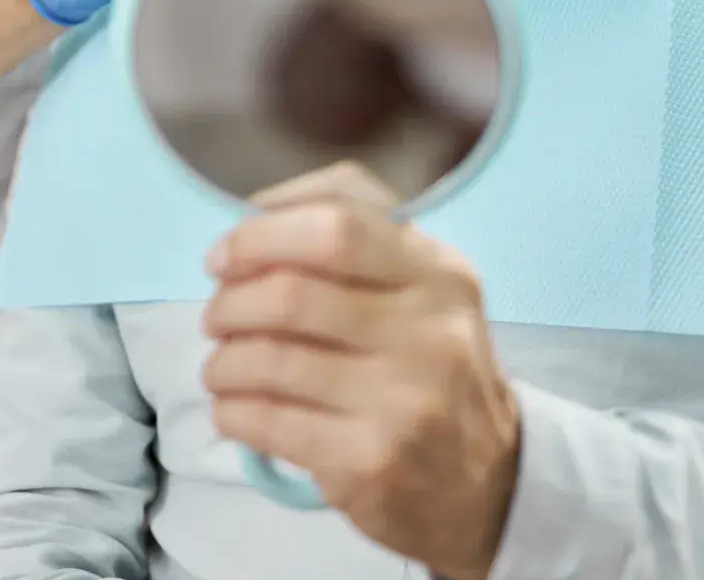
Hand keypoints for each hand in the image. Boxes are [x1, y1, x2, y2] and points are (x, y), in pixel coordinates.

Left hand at [202, 180, 519, 579]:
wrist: (487, 485)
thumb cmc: (430, 368)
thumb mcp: (422, 289)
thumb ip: (354, 239)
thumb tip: (252, 218)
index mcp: (439, 273)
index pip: (337, 225)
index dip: (261, 236)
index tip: (223, 256)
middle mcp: (431, 332)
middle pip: (292, 295)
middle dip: (231, 303)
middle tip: (216, 318)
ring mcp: (405, 401)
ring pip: (270, 360)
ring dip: (223, 362)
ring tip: (220, 368)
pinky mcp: (371, 462)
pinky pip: (268, 422)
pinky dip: (231, 410)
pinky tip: (233, 409)